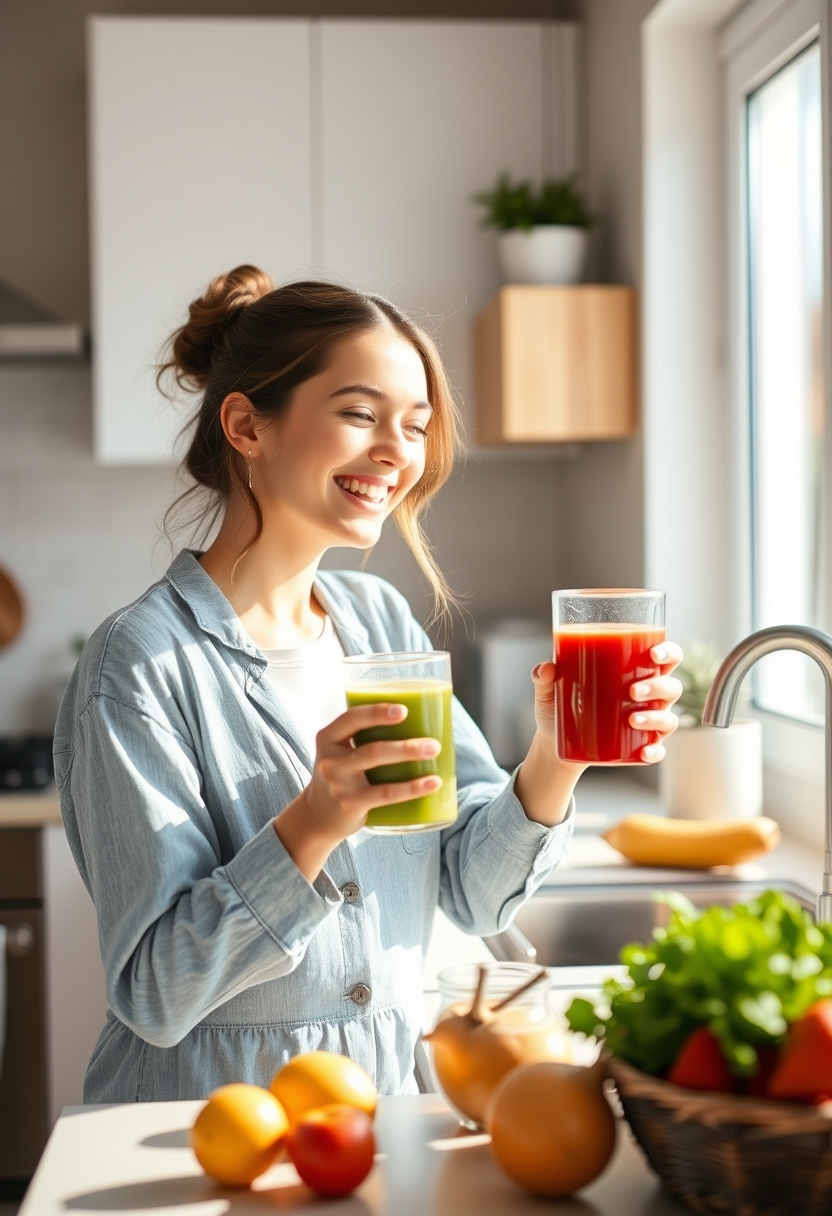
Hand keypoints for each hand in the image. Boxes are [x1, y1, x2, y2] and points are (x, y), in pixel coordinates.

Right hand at [274, 703, 441, 880]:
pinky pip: (385, 794)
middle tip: (433, 743)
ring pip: (377, 766)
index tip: (404, 710)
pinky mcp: (350, 804)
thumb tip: (416, 720)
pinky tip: (431, 784)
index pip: (351, 718)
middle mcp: (330, 760)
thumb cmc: (341, 776)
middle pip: (371, 747)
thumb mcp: (340, 752)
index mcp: (328, 738)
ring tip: (434, 753)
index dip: (377, 712)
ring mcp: (339, 783)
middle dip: (405, 744)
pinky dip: (411, 788)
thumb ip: (364, 737)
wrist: (318, 816)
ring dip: (409, 756)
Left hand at [530, 641, 683, 766]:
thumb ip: (543, 676)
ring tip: (632, 720)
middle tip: (633, 692)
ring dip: (656, 718)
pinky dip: (654, 751)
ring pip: (668, 718)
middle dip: (658, 687)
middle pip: (671, 687)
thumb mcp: (549, 689)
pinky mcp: (640, 747)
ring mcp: (648, 722)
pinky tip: (644, 752)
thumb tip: (545, 669)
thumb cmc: (561, 703)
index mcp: (637, 672)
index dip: (668, 653)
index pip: (666, 657)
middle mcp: (650, 696)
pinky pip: (657, 750)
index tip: (654, 654)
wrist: (555, 741)